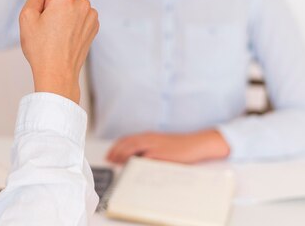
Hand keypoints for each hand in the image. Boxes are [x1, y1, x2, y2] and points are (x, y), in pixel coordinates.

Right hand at [19, 0, 98, 102]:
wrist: (57, 74)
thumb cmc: (41, 49)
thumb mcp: (26, 18)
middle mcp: (83, 4)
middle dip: (52, 0)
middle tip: (43, 22)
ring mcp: (91, 16)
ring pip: (71, 3)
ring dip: (61, 11)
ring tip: (53, 33)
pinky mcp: (94, 26)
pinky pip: (78, 14)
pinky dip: (70, 19)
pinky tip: (63, 37)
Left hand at [106, 130, 230, 163]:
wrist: (195, 144)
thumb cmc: (179, 147)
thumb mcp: (161, 145)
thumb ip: (149, 149)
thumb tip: (137, 158)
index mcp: (148, 136)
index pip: (127, 139)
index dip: (116, 146)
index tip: (109, 154)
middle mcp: (149, 138)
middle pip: (127, 143)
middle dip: (115, 151)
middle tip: (109, 160)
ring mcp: (154, 145)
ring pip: (132, 148)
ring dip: (122, 156)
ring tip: (116, 163)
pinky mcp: (160, 153)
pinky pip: (144, 157)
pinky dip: (136, 161)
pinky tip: (130, 167)